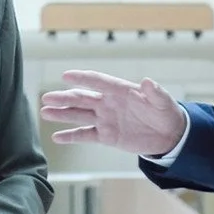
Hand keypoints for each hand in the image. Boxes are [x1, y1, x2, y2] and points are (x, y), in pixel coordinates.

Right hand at [39, 71, 187, 156]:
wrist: (169, 135)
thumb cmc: (166, 113)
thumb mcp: (163, 102)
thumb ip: (155, 93)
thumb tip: (148, 82)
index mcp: (120, 91)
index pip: (98, 82)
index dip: (83, 78)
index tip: (66, 76)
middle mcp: (108, 103)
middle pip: (82, 98)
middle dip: (64, 98)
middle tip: (47, 98)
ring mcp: (105, 119)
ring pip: (79, 115)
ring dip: (62, 114)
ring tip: (45, 112)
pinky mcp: (106, 136)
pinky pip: (85, 135)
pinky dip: (71, 136)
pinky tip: (57, 137)